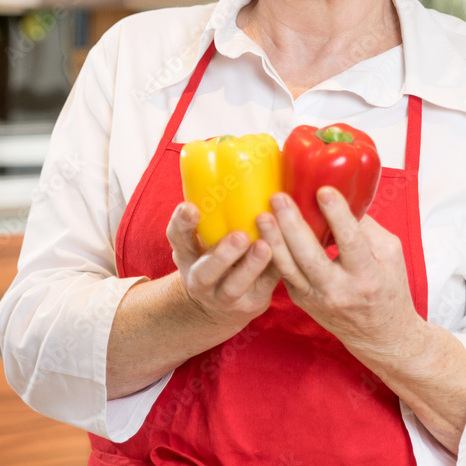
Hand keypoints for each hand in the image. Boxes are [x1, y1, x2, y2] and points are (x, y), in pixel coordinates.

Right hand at [166, 202, 280, 330]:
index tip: (190, 207)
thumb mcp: (208, 237)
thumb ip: (219, 212)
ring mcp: (224, 296)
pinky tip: (288, 256)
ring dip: (251, 266)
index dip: (182, 223)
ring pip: (235, 285)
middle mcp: (201, 278)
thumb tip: (253, 161)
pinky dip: (274, 272)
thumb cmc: (219, 255)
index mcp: (188, 253)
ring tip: (266, 246)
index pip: (177, 237)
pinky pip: (264, 288)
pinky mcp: (250, 304)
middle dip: (221, 254)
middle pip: (206, 270)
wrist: (222, 304)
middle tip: (239, 235)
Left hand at [255, 188, 425, 365]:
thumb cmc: (388, 287)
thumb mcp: (390, 255)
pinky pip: (283, 274)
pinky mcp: (301, 300)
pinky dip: (271, 253)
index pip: (351, 242)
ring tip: (262, 215)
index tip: (324, 191)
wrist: (379, 335)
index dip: (337, 215)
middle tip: (279, 197)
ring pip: (289, 268)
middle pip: (310, 256)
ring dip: (273, 240)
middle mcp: (339, 290)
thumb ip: (367, 227)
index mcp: (367, 276)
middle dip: (292, 224)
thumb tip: (341, 195)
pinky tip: (262, 233)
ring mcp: (316, 298)